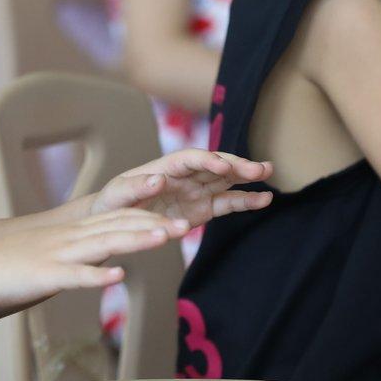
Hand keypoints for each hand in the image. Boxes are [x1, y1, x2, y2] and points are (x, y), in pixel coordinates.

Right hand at [0, 210, 177, 310]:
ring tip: (166, 238)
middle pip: (118, 227)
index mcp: (73, 233)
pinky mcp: (43, 275)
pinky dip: (97, 277)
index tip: (178, 219)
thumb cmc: (9, 265)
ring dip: (136, 240)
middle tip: (186, 226)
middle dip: (154, 226)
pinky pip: (74, 276)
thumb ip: (81, 256)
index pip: (118, 220)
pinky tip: (118, 278)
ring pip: (103, 245)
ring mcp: (58, 255)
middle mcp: (70, 239)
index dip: (149, 218)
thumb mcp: (52, 254)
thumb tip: (109, 262)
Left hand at [90, 148, 274, 233]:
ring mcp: (196, 191)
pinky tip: (264, 199)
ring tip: (267, 172)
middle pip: (214, 165)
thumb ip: (135, 187)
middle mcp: (185, 175)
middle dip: (236, 164)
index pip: (190, 159)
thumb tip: (157, 178)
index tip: (223, 165)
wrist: (113, 221)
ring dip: (246, 176)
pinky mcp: (203, 209)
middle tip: (258, 168)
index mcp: (165, 167)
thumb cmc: (112, 203)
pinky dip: (245, 201)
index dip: (207, 160)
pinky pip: (227, 202)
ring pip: (226, 180)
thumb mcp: (116, 194)